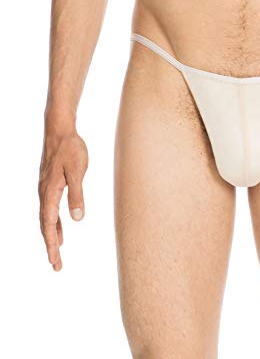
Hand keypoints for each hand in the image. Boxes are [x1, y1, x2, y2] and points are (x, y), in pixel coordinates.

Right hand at [38, 129, 87, 270]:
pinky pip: (50, 209)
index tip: (55, 261)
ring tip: (57, 253)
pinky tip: (60, 229)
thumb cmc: (71, 149)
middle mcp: (44, 193)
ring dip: (52, 236)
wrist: (60, 131)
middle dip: (51, 247)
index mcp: (50, 192)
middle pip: (45, 226)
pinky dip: (53, 223)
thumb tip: (77, 219)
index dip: (52, 245)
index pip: (49, 225)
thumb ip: (77, 195)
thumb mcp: (78, 172)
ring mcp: (45, 189)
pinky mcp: (50, 185)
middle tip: (56, 266)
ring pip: (47, 218)